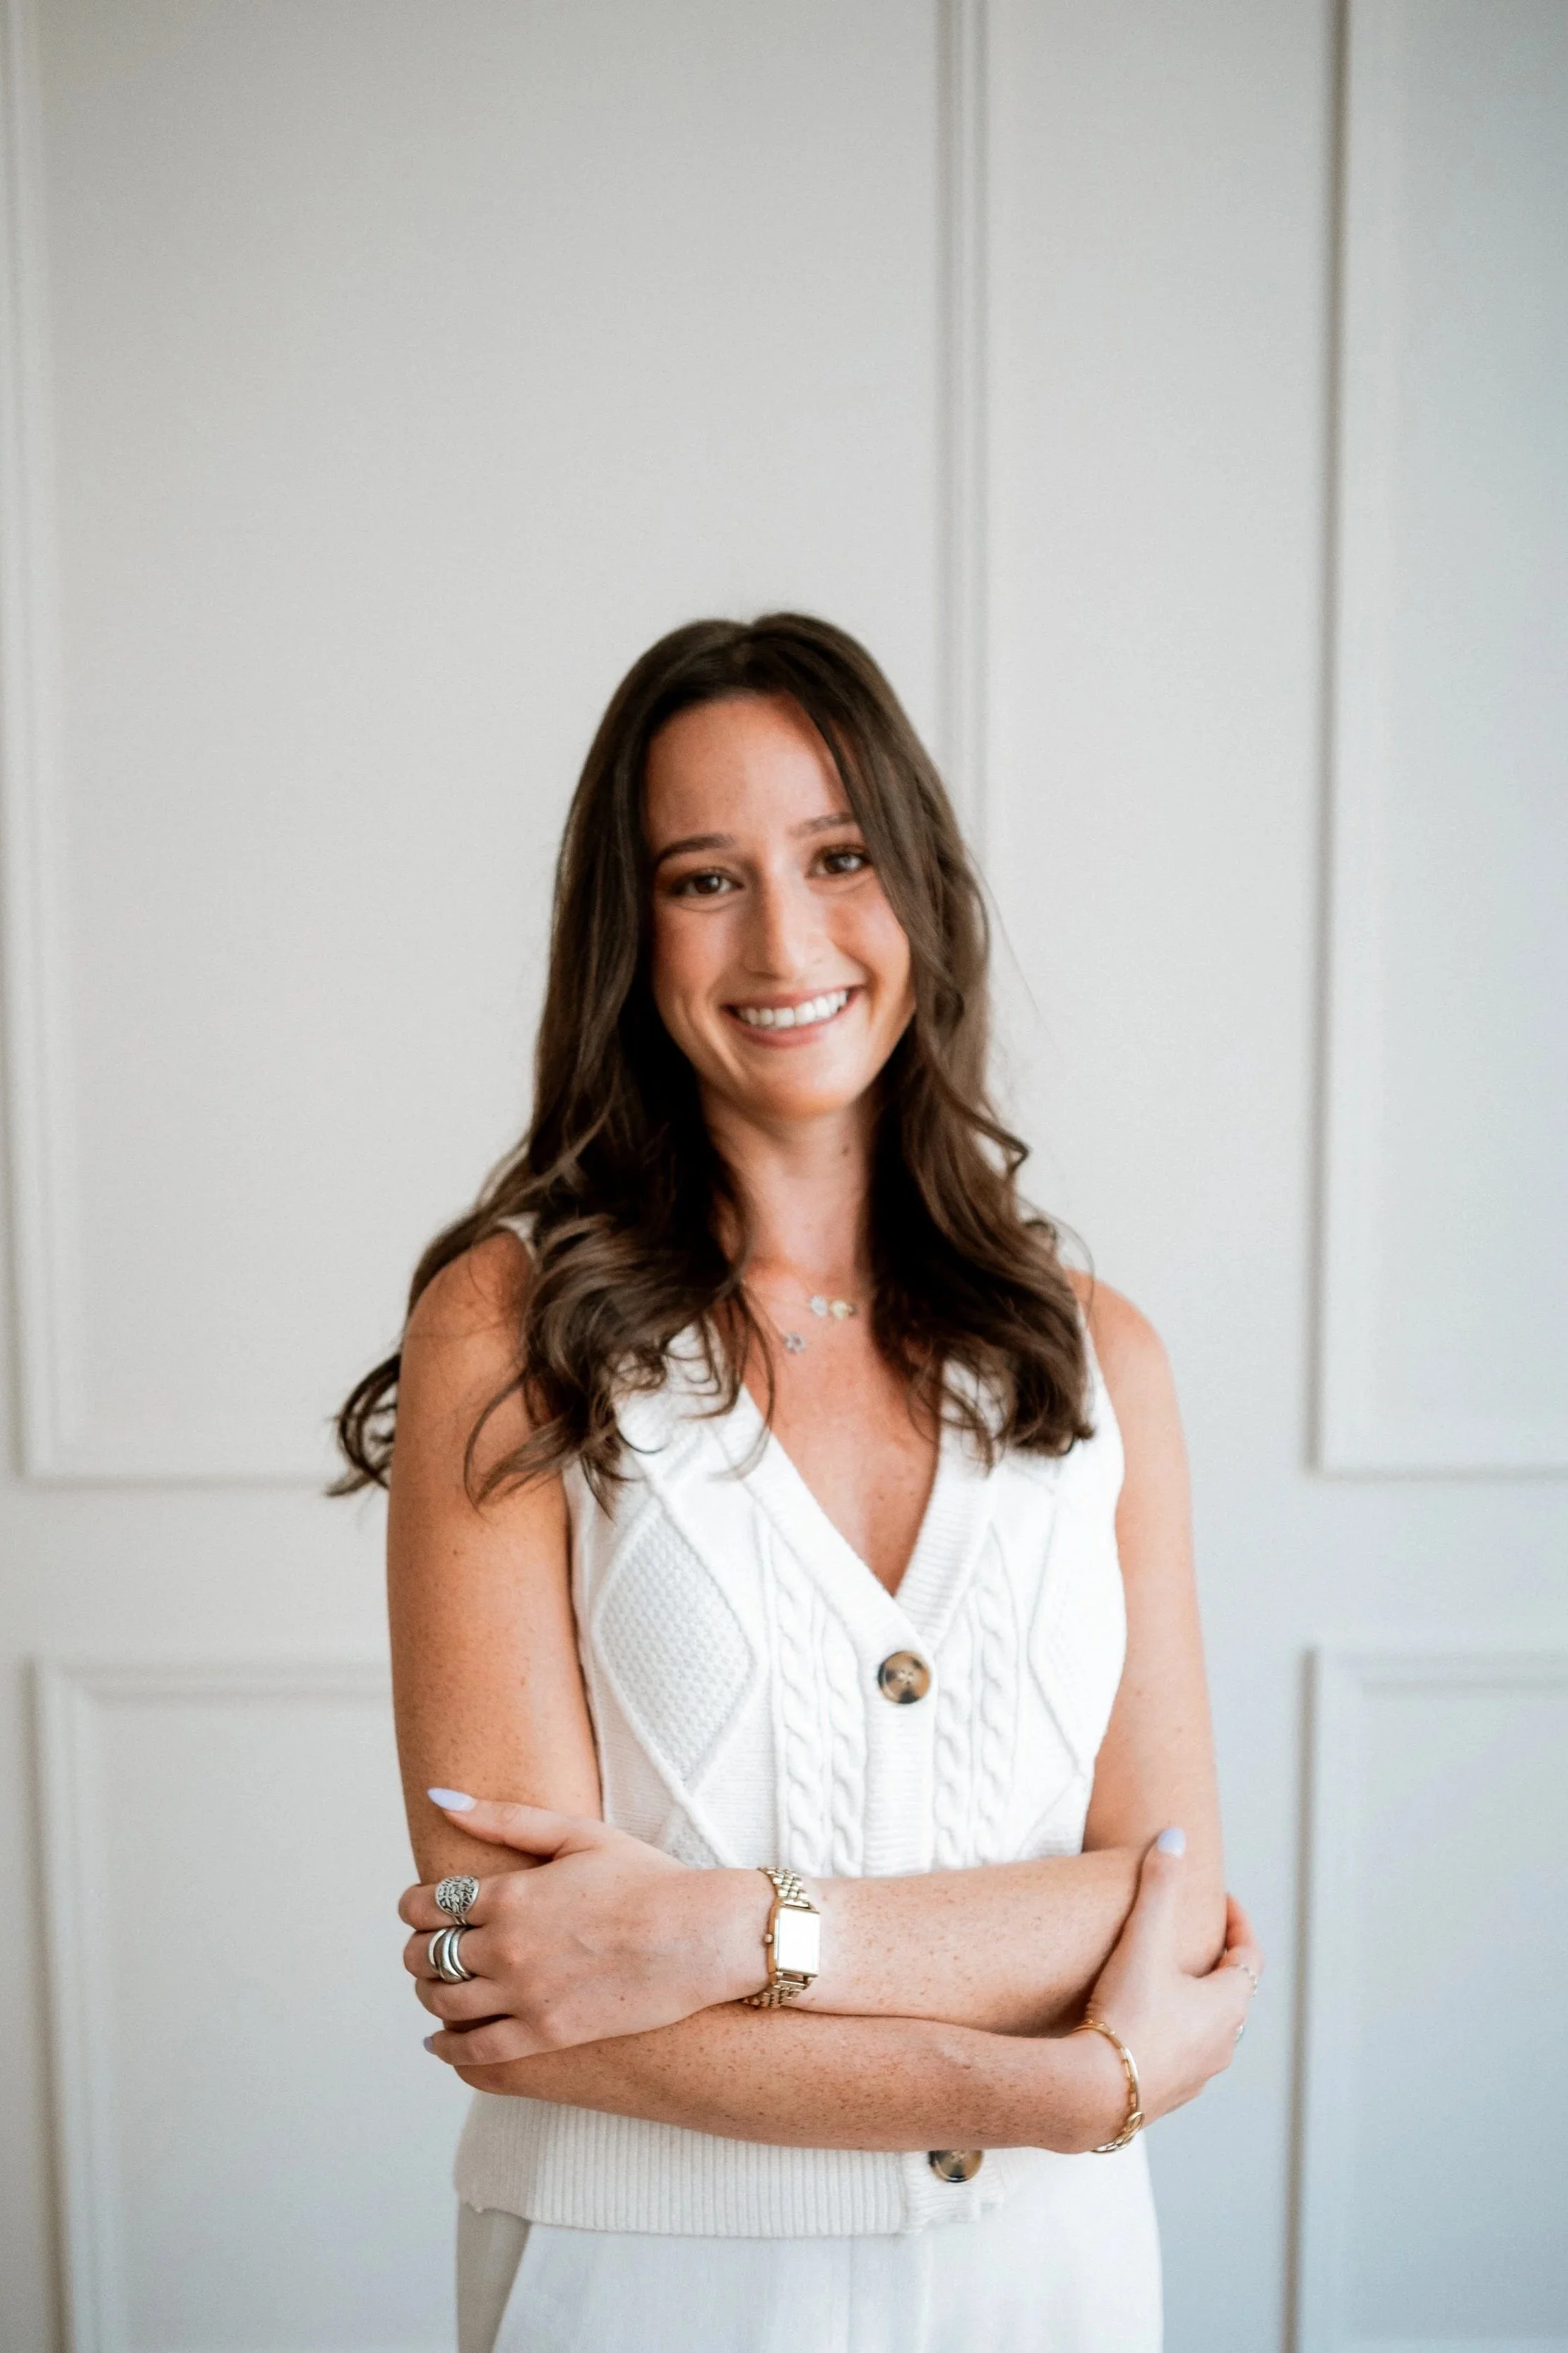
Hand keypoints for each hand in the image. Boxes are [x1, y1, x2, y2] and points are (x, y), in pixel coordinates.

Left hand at [402, 1795, 768, 2064]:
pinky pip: (475, 2050)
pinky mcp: (546, 2035)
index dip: (413, 1907)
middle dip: (417, 1951)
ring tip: (436, 1988)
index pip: (427, 1904)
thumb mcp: (576, 1834)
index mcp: (509, 1894)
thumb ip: (503, 1818)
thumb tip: (439, 1797)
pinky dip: (448, 2047)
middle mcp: (506, 1947)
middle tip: (424, 1949)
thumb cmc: (646, 1877)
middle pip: (428, 1955)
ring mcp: (525, 1995)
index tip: (420, 1909)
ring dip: (428, 1994)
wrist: (699, 1936)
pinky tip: (442, 2041)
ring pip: (444, 2002)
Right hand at [1073, 1830, 1261, 2136]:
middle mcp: (1220, 2046)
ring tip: (1162, 1978)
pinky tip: (1135, 2024)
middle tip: (1192, 1934)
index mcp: (1227, 2008)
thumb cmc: (1125, 2017)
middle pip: (1231, 1996)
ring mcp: (1194, 2077)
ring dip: (1192, 2001)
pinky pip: (1178, 2056)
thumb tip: (1175, 1836)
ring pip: (1205, 2030)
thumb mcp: (1143, 1942)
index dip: (1239, 1925)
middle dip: (1215, 1961)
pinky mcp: (1163, 2096)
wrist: (1092, 2096)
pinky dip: (1169, 2032)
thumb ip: (1158, 1885)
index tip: (1222, 1901)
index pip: (1250, 1959)